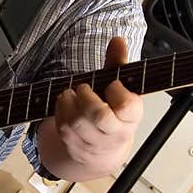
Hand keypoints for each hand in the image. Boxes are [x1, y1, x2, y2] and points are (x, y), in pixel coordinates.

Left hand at [52, 37, 142, 176]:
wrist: (104, 151)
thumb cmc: (114, 114)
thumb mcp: (120, 89)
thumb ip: (118, 64)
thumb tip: (117, 41)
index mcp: (131, 118)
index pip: (127, 106)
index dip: (117, 93)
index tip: (112, 85)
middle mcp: (115, 133)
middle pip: (100, 116)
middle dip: (87, 98)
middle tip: (83, 88)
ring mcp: (95, 143)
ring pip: (77, 123)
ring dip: (69, 103)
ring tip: (71, 94)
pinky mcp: (76, 148)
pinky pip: (63, 129)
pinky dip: (60, 112)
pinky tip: (65, 105)